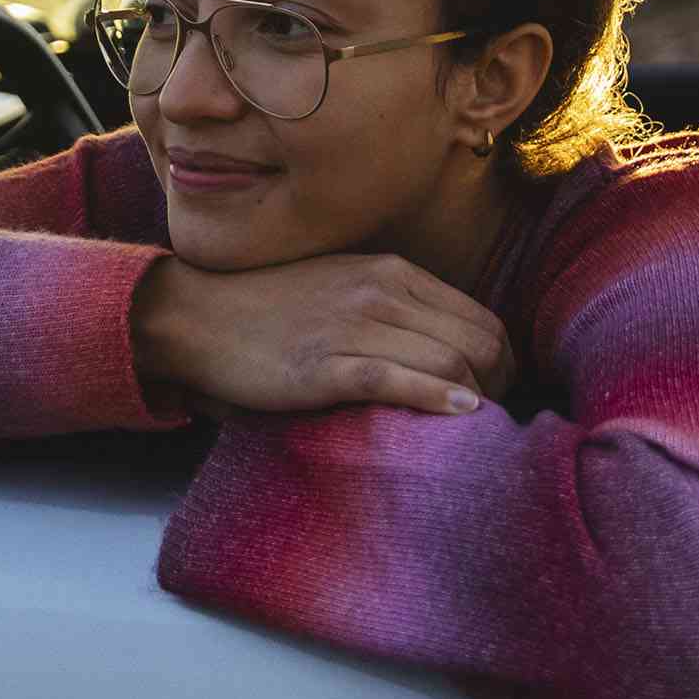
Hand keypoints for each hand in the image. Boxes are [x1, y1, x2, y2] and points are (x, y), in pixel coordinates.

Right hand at [131, 252, 517, 417]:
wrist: (196, 316)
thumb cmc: (270, 309)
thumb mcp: (343, 286)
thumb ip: (394, 305)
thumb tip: (446, 345)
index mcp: (391, 272)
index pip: (481, 318)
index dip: (502, 362)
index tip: (494, 393)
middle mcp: (380, 291)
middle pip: (479, 342)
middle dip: (499, 385)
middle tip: (490, 418)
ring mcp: (353, 326)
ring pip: (450, 361)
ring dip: (476, 400)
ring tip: (473, 426)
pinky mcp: (325, 365)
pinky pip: (399, 379)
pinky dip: (438, 399)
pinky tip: (460, 415)